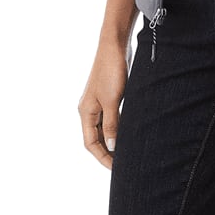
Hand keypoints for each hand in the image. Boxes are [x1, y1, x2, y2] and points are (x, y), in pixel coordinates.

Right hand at [78, 43, 127, 170]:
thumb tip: (113, 147)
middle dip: (107, 153)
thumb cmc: (111, 71)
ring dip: (113, 141)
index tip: (116, 169)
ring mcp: (98, 103)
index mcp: (86, 112)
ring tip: (126, 154)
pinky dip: (117, 128)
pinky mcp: (108, 96)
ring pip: (104, 129)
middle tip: (123, 166)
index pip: (91, 143)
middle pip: (96, 139)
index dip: (102, 157)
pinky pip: (111, 119)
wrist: (115, 46)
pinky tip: (128, 133)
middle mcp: (89, 110)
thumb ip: (112, 123)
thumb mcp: (112, 100)